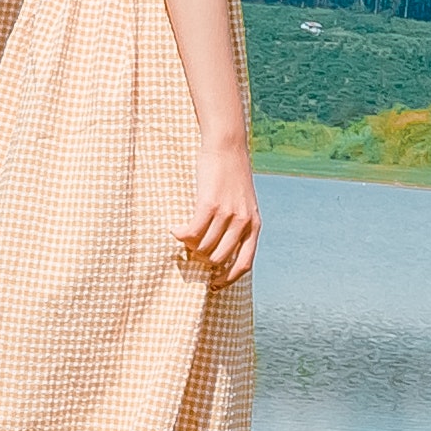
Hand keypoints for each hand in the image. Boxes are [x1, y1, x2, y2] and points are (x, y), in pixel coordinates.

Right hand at [178, 135, 259, 283]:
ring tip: (183, 236)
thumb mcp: (244, 202)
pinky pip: (192, 232)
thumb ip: (238, 224)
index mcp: (254, 226)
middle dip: (202, 260)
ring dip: (190, 246)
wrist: (228, 146)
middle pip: (218, 259)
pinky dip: (181, 235)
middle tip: (190, 251)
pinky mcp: (210, 204)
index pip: (244, 265)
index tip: (213, 285)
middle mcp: (243, 223)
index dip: (228, 279)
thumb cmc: (232, 174)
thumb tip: (220, 248)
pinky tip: (175, 229)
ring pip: (203, 247)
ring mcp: (227, 214)